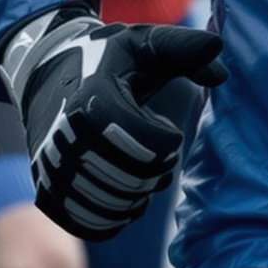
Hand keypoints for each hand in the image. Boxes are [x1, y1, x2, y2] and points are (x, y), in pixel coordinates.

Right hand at [1, 7, 227, 240]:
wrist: (48, 74)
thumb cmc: (107, 61)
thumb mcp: (143, 44)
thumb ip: (182, 49)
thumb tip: (220, 66)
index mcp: (94, 100)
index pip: (146, 143)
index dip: (166, 141)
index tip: (164, 127)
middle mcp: (68, 138)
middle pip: (133, 179)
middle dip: (156, 169)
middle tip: (158, 153)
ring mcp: (55, 168)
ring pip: (114, 205)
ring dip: (139, 194)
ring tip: (142, 169)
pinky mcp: (49, 191)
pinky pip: (91, 222)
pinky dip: (116, 215)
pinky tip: (125, 191)